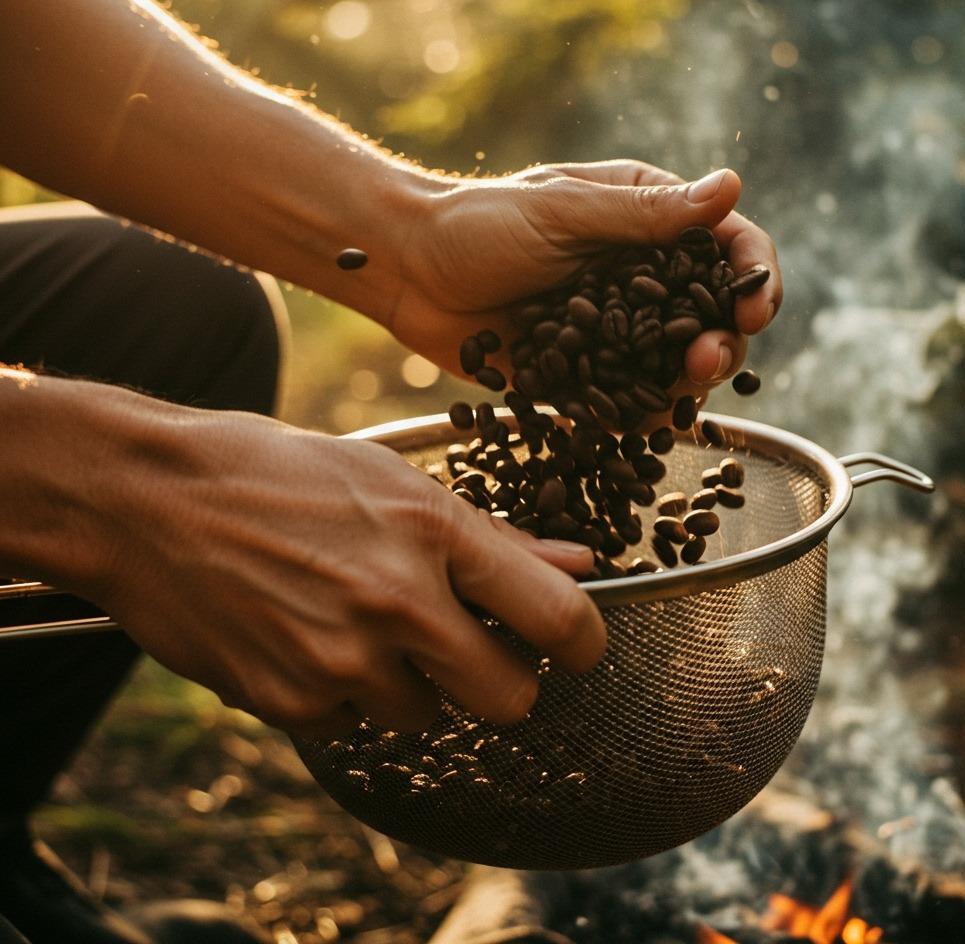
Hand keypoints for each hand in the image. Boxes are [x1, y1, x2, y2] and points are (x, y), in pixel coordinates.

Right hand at [96, 406, 603, 738]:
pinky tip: (308, 637)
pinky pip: (353, 725)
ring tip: (360, 623)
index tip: (578, 648)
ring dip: (411, 684)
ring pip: (426, 716)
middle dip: (504, 681)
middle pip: (510, 697)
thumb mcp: (388, 478)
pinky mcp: (289, 702)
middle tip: (473, 647)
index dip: (586, 643)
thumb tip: (573, 562)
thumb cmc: (272, 472)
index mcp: (432, 531)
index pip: (557, 616)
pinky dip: (345, 695)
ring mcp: (340, 660)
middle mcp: (396, 602)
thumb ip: (491, 536)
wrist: (146, 499)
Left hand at [387, 160, 780, 400]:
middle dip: (726, 341)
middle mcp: (642, 279)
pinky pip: (628, 402)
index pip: (727, 246)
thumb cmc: (478, 222)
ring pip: (677, 365)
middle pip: (713, 316)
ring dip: (690, 383)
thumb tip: (733, 184)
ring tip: (681, 393)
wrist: (410, 272)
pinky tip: (647, 427)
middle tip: (707, 360)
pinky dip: (644, 417)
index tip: (755, 309)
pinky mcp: (586, 374)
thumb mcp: (563, 209)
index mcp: (649, 221)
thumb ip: (645, 212)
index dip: (755, 277)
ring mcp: (616, 331)